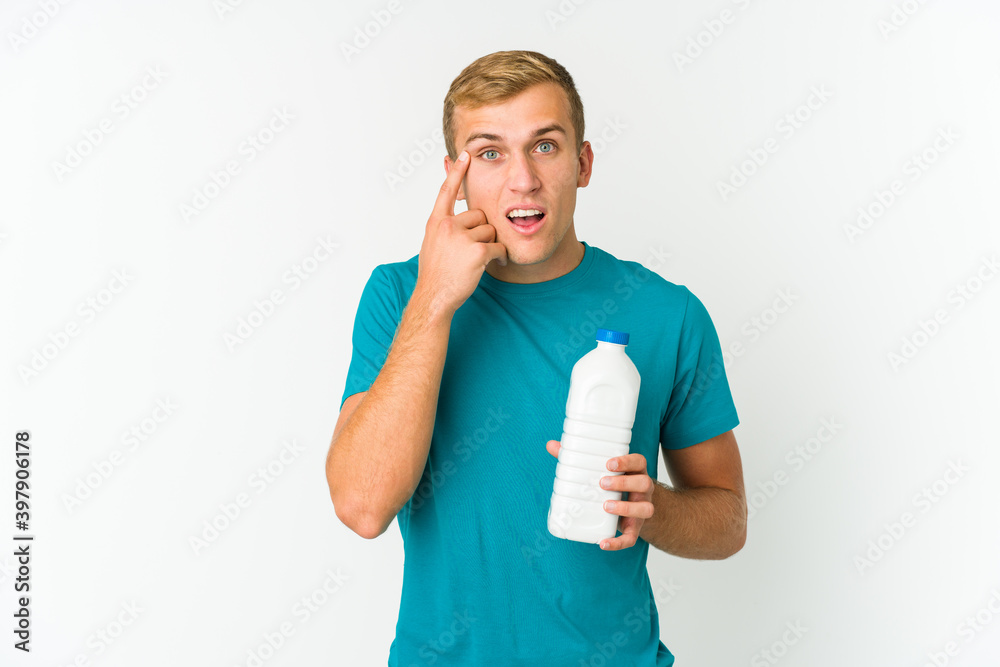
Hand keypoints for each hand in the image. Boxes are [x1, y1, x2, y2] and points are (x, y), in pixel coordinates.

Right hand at [414, 150, 507, 315]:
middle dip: (481, 232)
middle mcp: (447, 225)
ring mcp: (461, 237)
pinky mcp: (477, 250)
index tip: (466, 154)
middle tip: (471, 252)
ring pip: (489, 231)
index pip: (447, 191)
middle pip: (479, 216)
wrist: (433, 296)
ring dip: (489, 245)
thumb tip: (456, 218)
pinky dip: (500, 257)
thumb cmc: (435, 274)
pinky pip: (498, 246)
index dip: (457, 172)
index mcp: (436, 222)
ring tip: (476, 261)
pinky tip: (494, 264)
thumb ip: (444, 228)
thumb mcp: (432, 244)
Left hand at [546, 440, 654, 550]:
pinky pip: (632, 537)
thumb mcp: (604, 471)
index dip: (627, 461)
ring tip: (606, 506)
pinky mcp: (636, 528)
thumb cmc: (616, 485)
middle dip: (624, 483)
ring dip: (626, 508)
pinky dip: (618, 542)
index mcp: (636, 472)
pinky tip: (603, 542)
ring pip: (645, 509)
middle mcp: (643, 490)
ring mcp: (642, 508)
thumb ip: (579, 458)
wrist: (636, 510)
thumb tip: (552, 445)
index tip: (609, 463)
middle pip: (644, 483)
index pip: (639, 461)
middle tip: (602, 483)